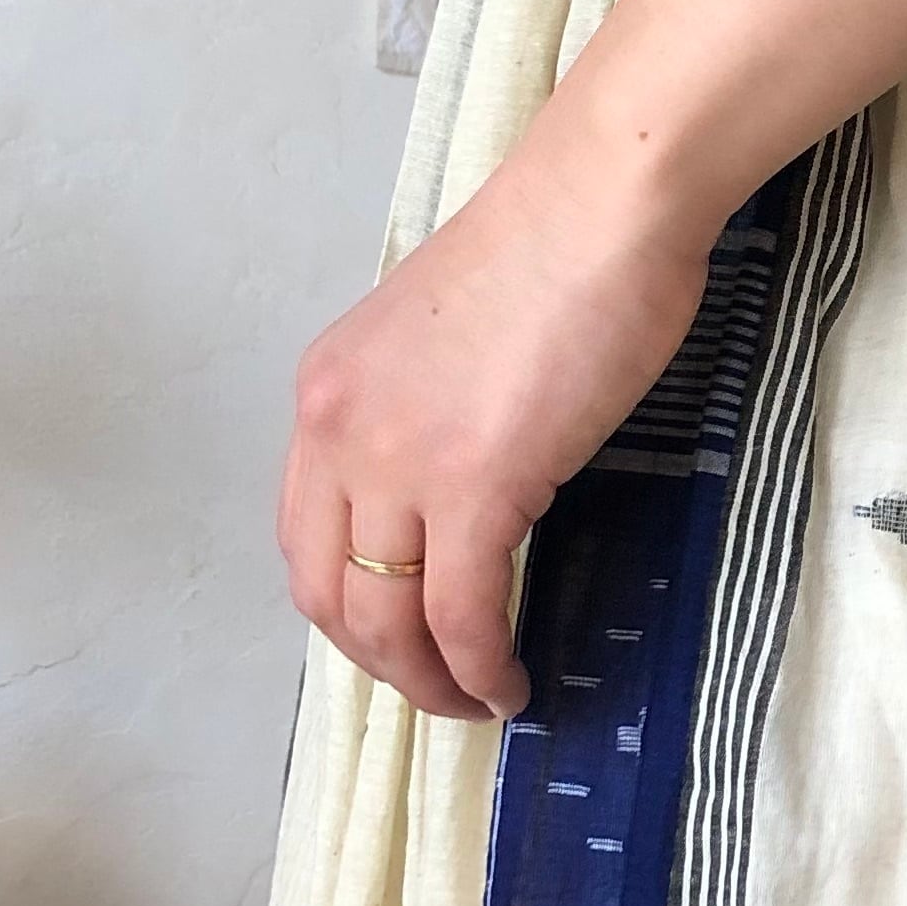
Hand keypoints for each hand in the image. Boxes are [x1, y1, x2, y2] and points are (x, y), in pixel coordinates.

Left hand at [279, 138, 710, 721]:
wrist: (602, 205)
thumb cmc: (552, 252)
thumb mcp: (443, 346)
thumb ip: (424, 417)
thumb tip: (462, 484)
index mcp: (325, 396)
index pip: (305, 538)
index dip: (350, 608)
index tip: (403, 636)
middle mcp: (336, 433)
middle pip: (329, 595)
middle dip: (382, 664)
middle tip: (439, 690)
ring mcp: (398, 462)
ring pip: (387, 619)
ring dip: (429, 682)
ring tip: (479, 700)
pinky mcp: (475, 485)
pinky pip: (463, 613)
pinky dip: (481, 665)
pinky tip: (511, 681)